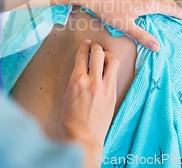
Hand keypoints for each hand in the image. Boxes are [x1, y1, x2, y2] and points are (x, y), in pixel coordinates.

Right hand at [60, 40, 118, 159]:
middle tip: (95, 47)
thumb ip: (76, 79)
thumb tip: (82, 68)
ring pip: (112, 61)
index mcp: (77, 80)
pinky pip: (114, 75)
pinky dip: (111, 70)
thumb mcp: (67, 94)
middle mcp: (92, 81)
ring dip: (108, 56)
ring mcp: (105, 88)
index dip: (84, 46)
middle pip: (98, 53)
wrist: (83, 138)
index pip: (82, 55)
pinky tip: (107, 72)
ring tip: (104, 58)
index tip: (86, 44)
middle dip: (96, 47)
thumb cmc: (70, 119)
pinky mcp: (113, 94)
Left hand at [82, 0, 181, 51]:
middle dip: (175, 8)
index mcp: (149, 2)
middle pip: (167, 0)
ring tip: (167, 8)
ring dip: (166, 0)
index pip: (172, 9)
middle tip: (180, 16)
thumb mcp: (125, 26)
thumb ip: (143, 36)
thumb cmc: (108, 9)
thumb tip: (158, 47)